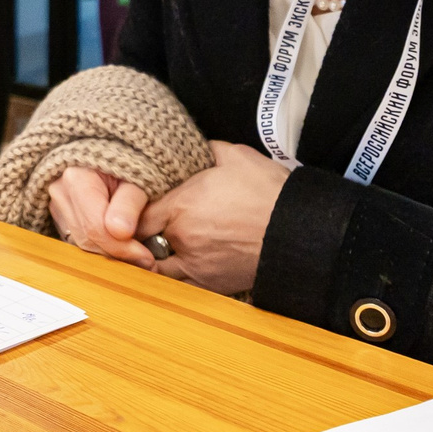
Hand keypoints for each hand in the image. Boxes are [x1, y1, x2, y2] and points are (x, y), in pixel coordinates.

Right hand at [49, 166, 153, 268]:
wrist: (117, 155)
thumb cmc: (131, 163)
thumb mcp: (139, 179)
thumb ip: (129, 204)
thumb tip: (121, 232)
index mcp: (76, 178)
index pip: (95, 227)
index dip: (121, 247)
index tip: (146, 256)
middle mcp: (60, 191)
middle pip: (87, 237)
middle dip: (117, 252)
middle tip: (145, 258)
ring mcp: (57, 204)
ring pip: (81, 242)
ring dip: (109, 251)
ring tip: (137, 251)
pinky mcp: (61, 215)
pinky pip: (79, 239)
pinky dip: (100, 246)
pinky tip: (120, 243)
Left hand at [139, 141, 290, 295]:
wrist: (298, 231)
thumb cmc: (268, 192)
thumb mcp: (236, 156)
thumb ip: (206, 149)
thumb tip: (194, 145)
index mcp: (181, 207)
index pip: (137, 214)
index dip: (134, 211)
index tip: (139, 207)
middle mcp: (182, 239)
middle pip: (144, 241)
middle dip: (144, 234)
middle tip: (148, 226)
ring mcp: (196, 265)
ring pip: (157, 269)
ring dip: (156, 258)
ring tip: (163, 247)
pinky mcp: (212, 284)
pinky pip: (180, 286)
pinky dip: (175, 278)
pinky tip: (181, 265)